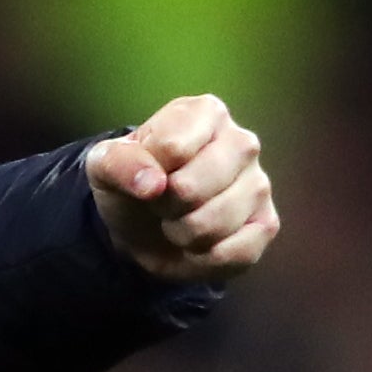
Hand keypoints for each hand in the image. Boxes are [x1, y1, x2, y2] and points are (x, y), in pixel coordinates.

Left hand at [86, 94, 277, 282]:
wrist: (144, 223)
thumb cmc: (132, 181)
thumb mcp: (105, 165)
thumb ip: (118, 163)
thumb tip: (152, 184)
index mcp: (205, 113)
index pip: (172, 148)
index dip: (147, 173)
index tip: (146, 174)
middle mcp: (242, 142)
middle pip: (191, 188)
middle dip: (164, 206)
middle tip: (162, 201)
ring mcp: (259, 184)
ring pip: (212, 224)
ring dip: (181, 233)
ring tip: (178, 219)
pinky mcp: (267, 225)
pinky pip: (233, 253)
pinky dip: (203, 258)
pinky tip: (199, 242)